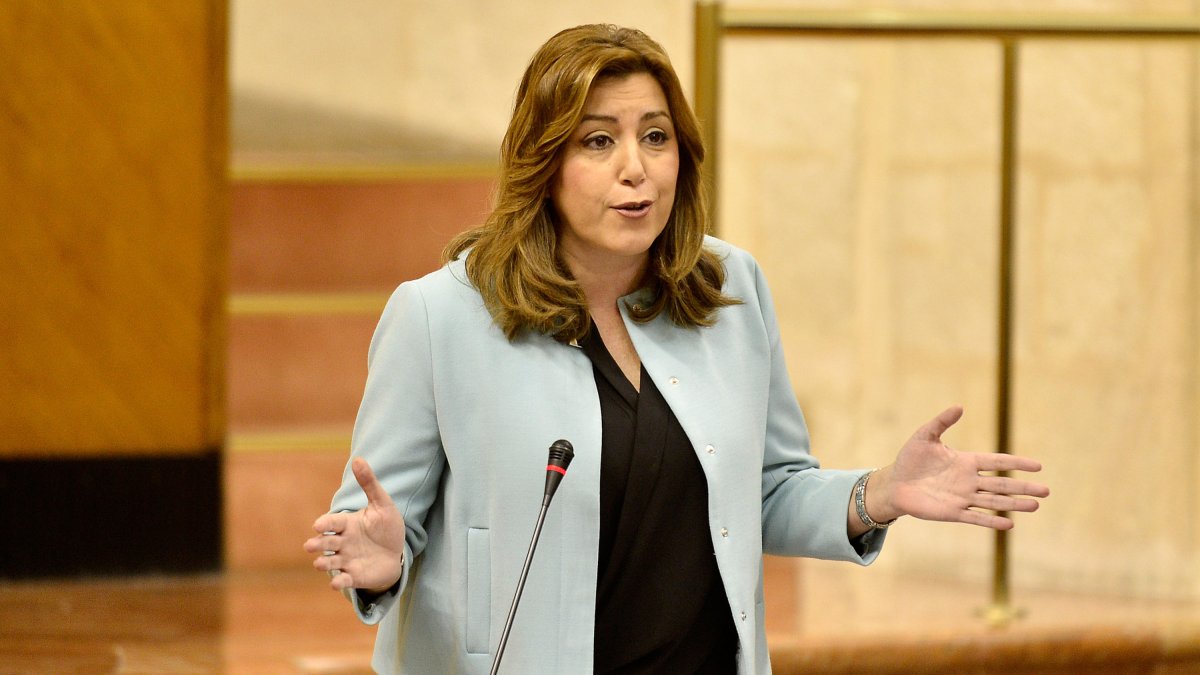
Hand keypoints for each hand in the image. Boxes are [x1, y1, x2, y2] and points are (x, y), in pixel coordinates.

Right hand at [303, 457, 405, 592]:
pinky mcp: (354, 576)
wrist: (397, 553)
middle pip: (327, 542)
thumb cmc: (387, 527)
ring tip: (318, 563)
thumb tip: (358, 459)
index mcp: (348, 524)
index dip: (325, 523)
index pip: (333, 522)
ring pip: (330, 562)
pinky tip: (336, 583)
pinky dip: (339, 582)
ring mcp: (347, 560)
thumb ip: (369, 484)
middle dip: (317, 544)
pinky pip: (344, 580)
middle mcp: (343, 542)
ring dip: (323, 563)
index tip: (318, 525)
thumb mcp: (382, 504)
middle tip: (310, 545)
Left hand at [867, 406, 1049, 529]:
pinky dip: (992, 521)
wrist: (894, 483)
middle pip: (1002, 484)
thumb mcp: (925, 436)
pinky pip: (976, 517)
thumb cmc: (910, 459)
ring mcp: (963, 497)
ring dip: (1014, 504)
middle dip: (1024, 487)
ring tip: (1035, 506)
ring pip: (994, 502)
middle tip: (1047, 491)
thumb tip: (959, 407)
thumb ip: (942, 422)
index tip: (1038, 466)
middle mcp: (969, 481)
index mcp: (966, 461)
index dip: (1017, 463)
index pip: (998, 462)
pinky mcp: (953, 512)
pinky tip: (1009, 524)